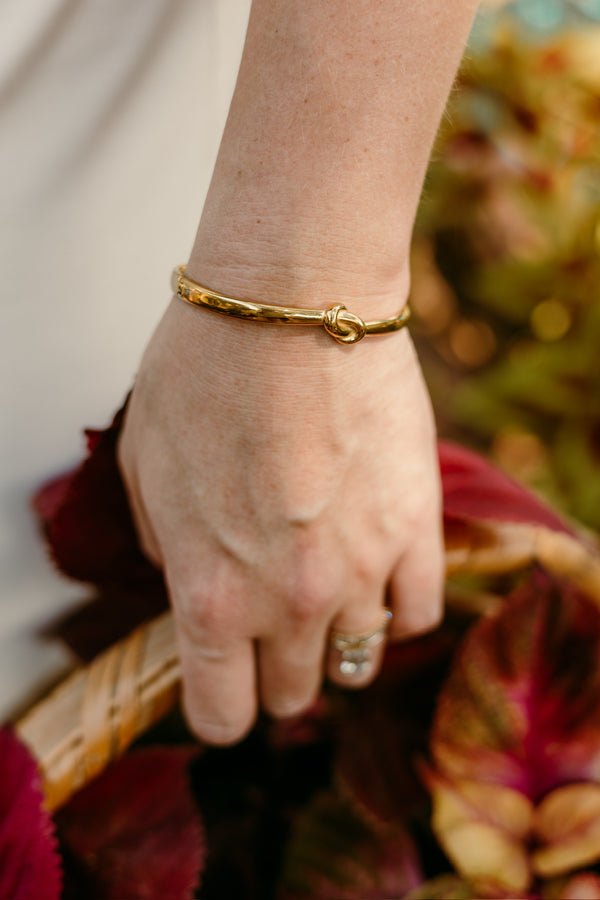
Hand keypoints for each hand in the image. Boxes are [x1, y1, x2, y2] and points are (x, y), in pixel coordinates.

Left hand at [118, 297, 442, 743]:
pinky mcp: (418, 528)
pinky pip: (420, 612)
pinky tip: (378, 572)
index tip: (222, 683)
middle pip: (293, 694)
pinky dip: (396, 606)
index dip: (218, 707)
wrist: (292, 303)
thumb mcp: (144, 465)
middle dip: (274, 669)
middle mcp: (291, 602)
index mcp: (211, 596)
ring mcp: (364, 570)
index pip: (221, 715)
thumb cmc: (203, 373)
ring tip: (324, 590)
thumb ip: (166, 547)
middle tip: (270, 621)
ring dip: (335, 640)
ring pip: (358, 663)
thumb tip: (188, 578)